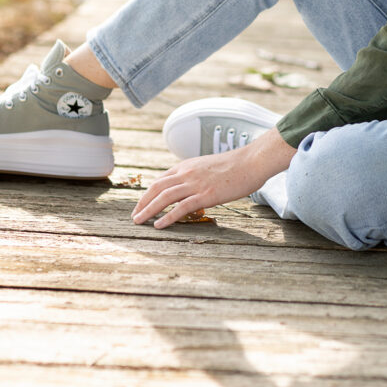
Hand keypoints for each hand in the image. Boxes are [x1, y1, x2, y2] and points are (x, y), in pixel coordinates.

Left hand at [131, 127, 296, 228]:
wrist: (251, 161)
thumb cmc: (235, 166)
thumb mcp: (210, 166)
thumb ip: (197, 176)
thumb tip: (191, 189)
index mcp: (187, 166)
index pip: (161, 179)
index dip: (149, 192)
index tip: (142, 203)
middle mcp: (187, 173)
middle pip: (157, 187)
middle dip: (143, 202)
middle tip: (134, 215)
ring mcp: (196, 184)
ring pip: (164, 197)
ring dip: (148, 210)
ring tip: (139, 221)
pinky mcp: (205, 195)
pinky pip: (181, 207)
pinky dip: (167, 217)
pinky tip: (158, 225)